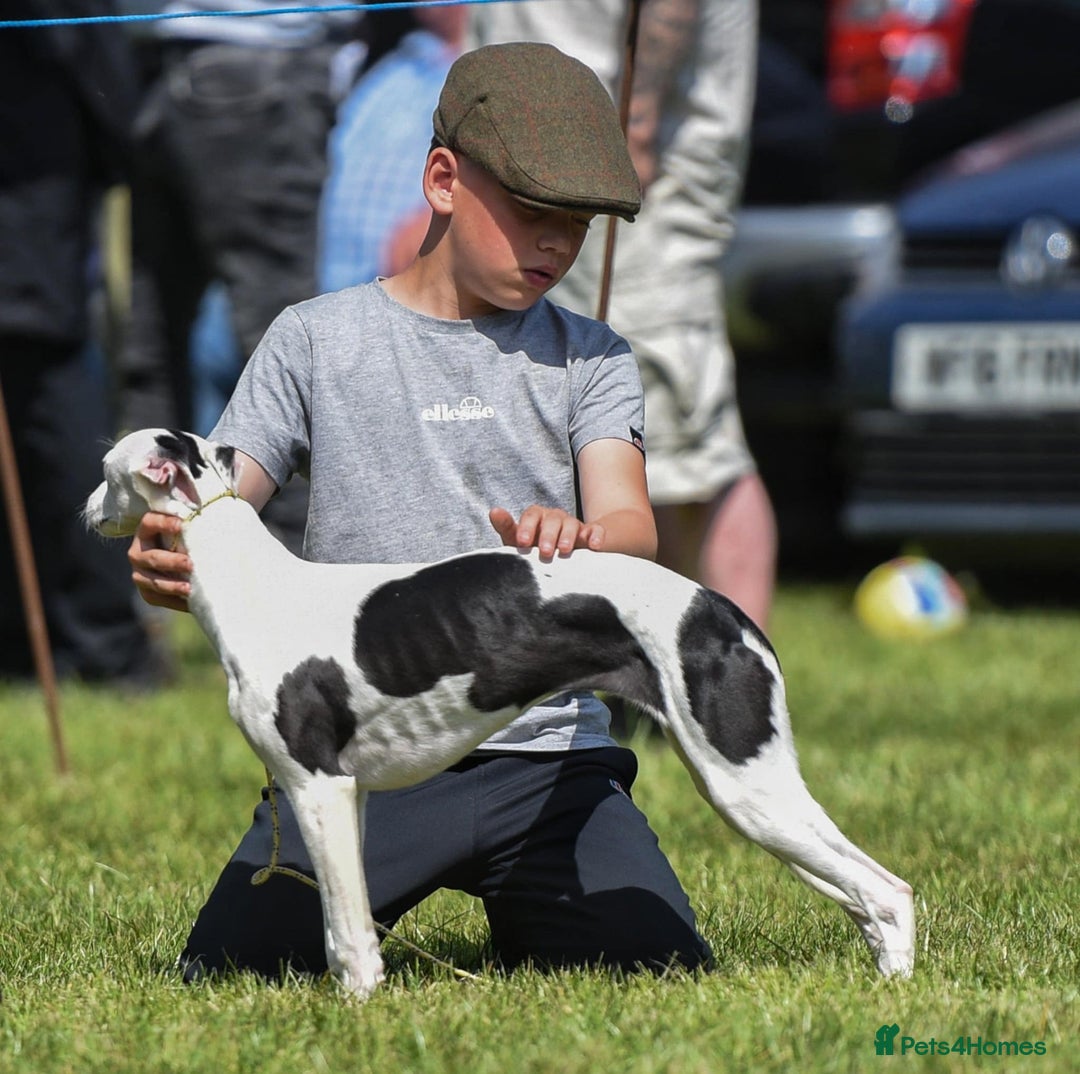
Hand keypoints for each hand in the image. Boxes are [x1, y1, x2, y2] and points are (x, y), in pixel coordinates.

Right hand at [128, 512, 192, 611]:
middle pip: (152, 557)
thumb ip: (197, 521)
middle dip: (172, 561)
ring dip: (171, 585)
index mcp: (147, 530)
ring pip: (152, 580)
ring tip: (189, 588)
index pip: (150, 522)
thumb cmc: (189, 538)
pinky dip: (174, 600)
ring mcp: (140, 573)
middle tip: (190, 564)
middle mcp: (138, 551)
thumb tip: (226, 512)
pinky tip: (190, 601)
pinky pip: (157, 597)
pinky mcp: (147, 591)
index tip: (181, 524)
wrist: (183, 563)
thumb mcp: (190, 528)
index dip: (163, 523)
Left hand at [489, 506, 605, 560]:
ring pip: (572, 524)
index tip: (522, 543)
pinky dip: (596, 536)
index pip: (531, 516)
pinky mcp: (589, 535)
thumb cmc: (532, 548)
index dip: (527, 527)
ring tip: (564, 551)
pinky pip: (595, 531)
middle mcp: (555, 518)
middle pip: (552, 520)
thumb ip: (506, 527)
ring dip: (568, 536)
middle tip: (544, 552)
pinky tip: (594, 546)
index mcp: (536, 517)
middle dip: (548, 535)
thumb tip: (494, 511)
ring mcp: (573, 525)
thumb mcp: (517, 540)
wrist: (559, 557)